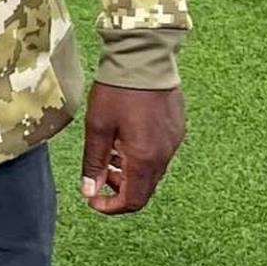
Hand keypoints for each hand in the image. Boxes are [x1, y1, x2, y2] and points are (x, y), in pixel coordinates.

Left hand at [79, 82, 185, 215]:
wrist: (144, 58)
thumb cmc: (118, 91)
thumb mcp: (97, 128)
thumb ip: (93, 163)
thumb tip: (90, 191)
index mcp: (144, 158)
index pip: (132, 201)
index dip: (111, 207)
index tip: (93, 200)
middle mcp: (164, 155)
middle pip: (144, 190)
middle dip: (119, 189)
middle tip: (99, 175)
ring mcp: (173, 142)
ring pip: (151, 173)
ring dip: (129, 172)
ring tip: (109, 154)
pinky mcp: (176, 129)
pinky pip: (159, 154)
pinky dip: (141, 157)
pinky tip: (125, 140)